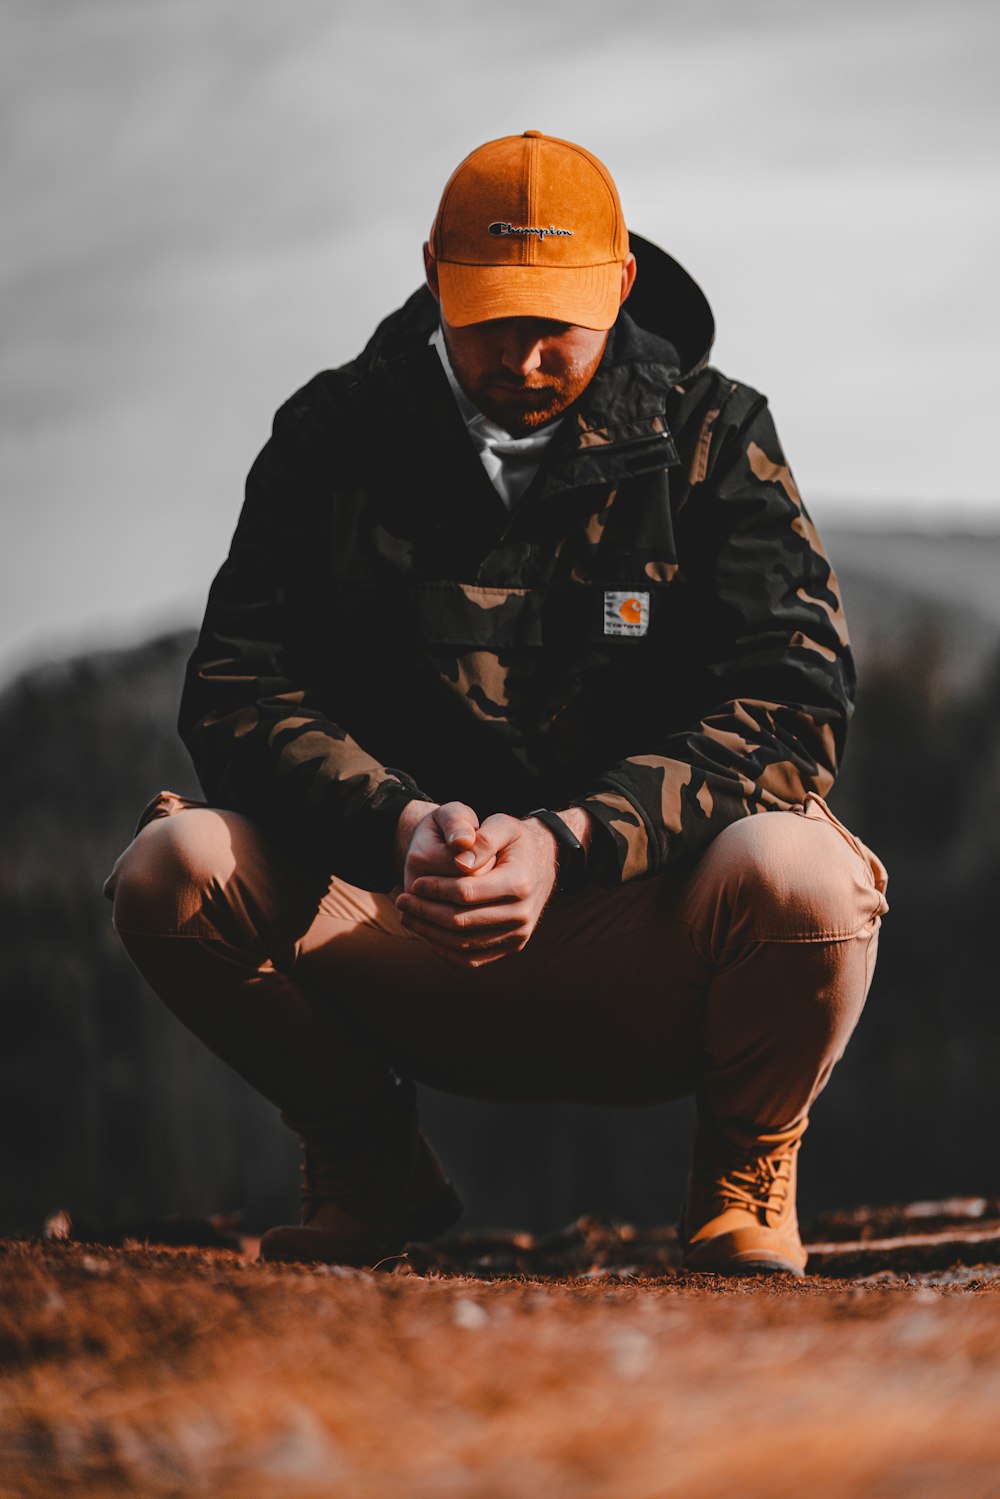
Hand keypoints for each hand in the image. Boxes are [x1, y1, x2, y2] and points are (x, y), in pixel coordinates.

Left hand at [395, 813, 559, 967]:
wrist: (544, 861)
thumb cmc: (516, 840)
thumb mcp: (503, 825)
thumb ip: (481, 839)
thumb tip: (458, 862)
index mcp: (519, 883)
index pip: (466, 893)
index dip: (435, 889)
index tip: (414, 883)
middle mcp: (522, 914)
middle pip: (461, 921)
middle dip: (425, 912)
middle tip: (401, 901)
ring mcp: (519, 934)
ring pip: (463, 943)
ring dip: (429, 932)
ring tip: (407, 917)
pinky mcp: (513, 946)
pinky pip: (473, 958)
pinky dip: (446, 949)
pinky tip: (428, 933)